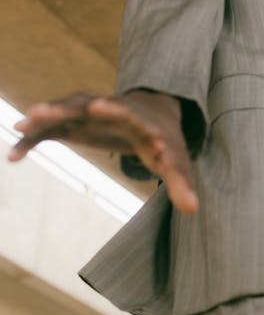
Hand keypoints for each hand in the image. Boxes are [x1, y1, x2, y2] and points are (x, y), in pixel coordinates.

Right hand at [8, 90, 198, 214]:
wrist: (153, 115)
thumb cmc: (165, 140)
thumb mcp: (175, 160)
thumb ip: (180, 182)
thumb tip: (195, 210)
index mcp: (138, 117)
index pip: (124, 110)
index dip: (111, 108)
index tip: (96, 106)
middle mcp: (111, 109)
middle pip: (87, 104)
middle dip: (67, 107)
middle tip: (43, 111)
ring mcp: (90, 113)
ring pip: (65, 110)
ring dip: (45, 116)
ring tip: (22, 125)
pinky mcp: (76, 124)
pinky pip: (52, 129)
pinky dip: (34, 139)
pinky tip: (14, 155)